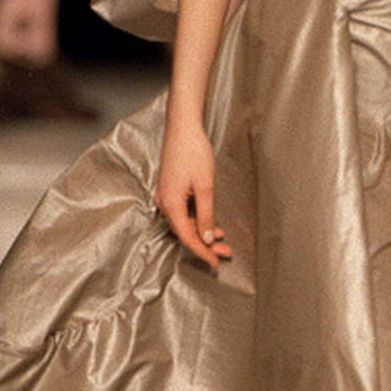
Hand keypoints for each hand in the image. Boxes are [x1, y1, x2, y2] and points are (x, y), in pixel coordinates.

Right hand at [155, 115, 232, 268]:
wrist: (183, 128)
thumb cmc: (193, 152)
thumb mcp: (205, 186)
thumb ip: (205, 214)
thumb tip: (205, 237)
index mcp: (171, 204)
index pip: (187, 237)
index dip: (201, 252)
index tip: (215, 262)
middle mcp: (165, 203)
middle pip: (185, 232)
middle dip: (205, 245)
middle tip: (225, 253)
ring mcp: (167, 197)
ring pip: (186, 223)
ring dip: (203, 232)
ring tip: (222, 239)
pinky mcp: (172, 190)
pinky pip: (184, 212)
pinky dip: (198, 220)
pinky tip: (211, 223)